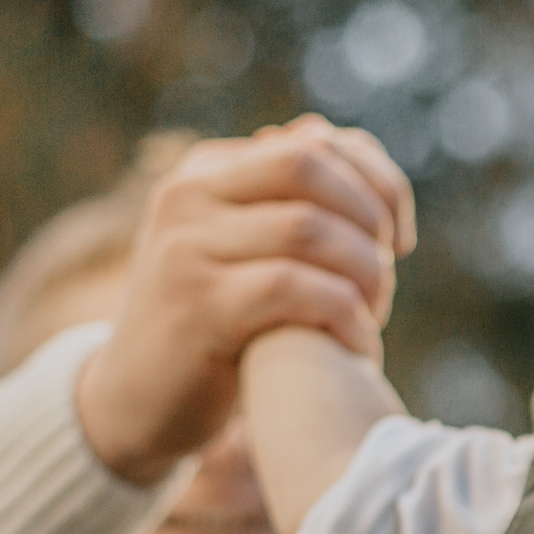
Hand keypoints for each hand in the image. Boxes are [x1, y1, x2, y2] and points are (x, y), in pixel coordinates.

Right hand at [77, 117, 415, 484]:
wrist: (134, 403)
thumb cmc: (210, 328)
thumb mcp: (240, 250)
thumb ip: (281, 197)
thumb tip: (319, 130)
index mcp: (205, 174)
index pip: (315, 143)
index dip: (377, 184)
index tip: (399, 241)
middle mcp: (187, 196)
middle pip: (308, 166)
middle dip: (368, 220)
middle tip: (383, 282)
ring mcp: (187, 248)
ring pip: (308, 227)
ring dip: (363, 274)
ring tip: (371, 318)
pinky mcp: (197, 306)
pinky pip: (293, 288)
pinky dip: (344, 315)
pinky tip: (358, 347)